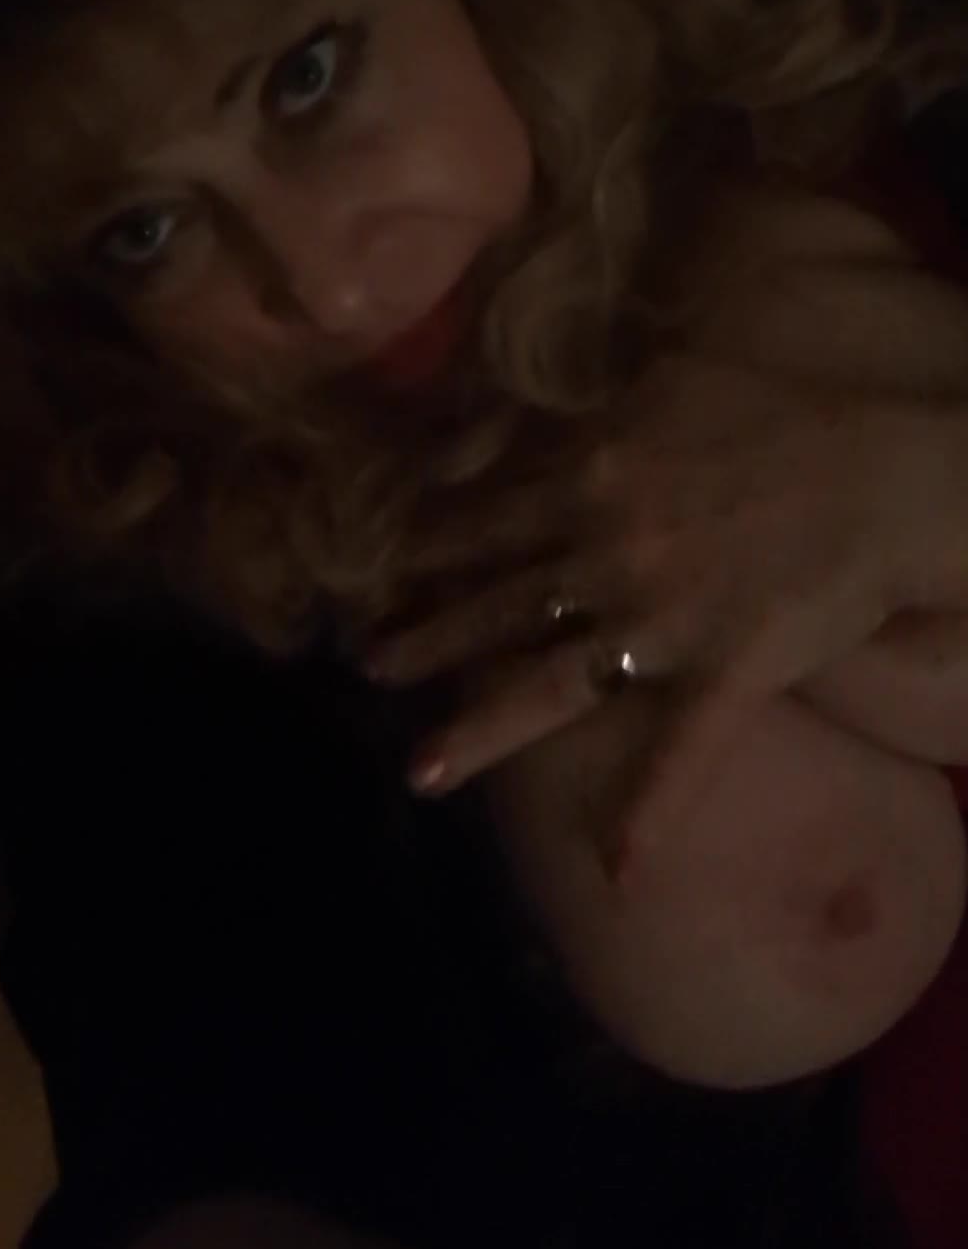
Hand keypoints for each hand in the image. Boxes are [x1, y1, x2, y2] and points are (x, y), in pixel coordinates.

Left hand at [369, 356, 962, 858]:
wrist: (882, 470)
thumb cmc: (780, 407)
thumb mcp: (663, 371)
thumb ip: (586, 403)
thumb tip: (524, 414)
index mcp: (589, 476)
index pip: (484, 518)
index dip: (426, 547)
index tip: (380, 569)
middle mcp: (604, 555)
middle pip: (495, 604)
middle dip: (425, 637)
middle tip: (366, 667)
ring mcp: (659, 624)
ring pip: (547, 684)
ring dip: (479, 730)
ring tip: (416, 773)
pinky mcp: (723, 676)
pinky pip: (680, 758)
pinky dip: (650, 817)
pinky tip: (617, 877)